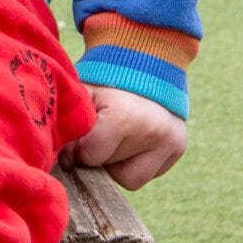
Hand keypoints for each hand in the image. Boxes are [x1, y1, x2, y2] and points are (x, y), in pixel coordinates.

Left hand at [61, 85, 186, 190]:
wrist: (142, 62)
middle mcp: (155, 133)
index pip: (90, 156)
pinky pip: (149, 173)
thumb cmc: (103, 81)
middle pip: (110, 169)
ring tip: (117, 136)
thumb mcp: (80, 96)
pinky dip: (135, 161)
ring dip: (118, 164)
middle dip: (100, 154)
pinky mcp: (179, 148)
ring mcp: (172, 142)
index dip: (79, 149)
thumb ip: (68, 127)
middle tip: (101, 129)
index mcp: (125, 117)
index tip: (81, 133)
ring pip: (132, 179)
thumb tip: (62, 162)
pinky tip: (133, 138)